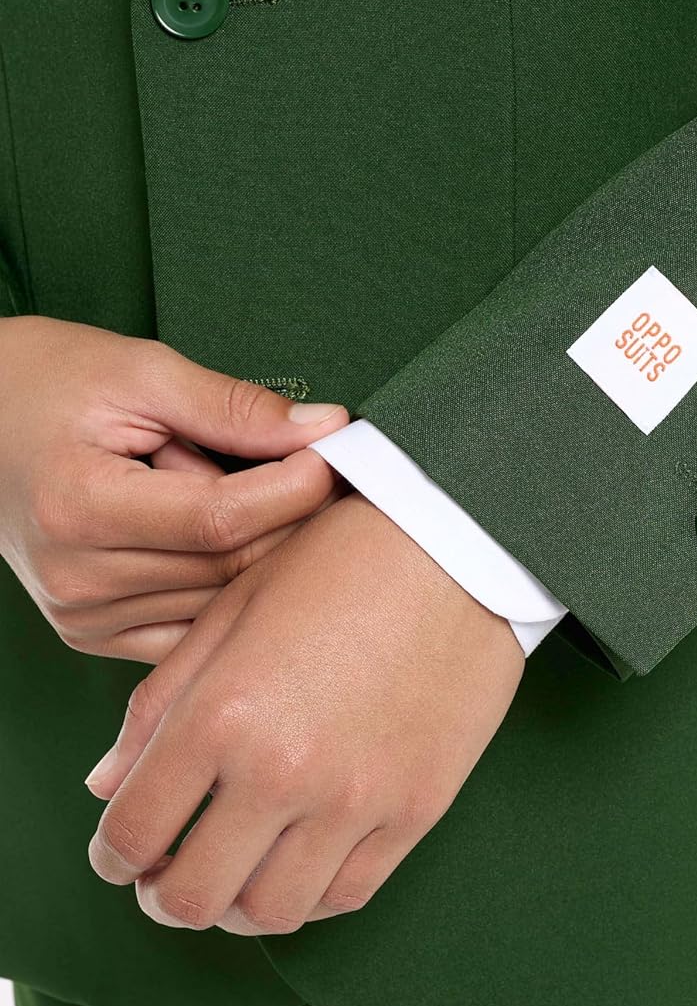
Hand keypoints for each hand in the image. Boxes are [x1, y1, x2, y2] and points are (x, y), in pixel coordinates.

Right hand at [0, 316, 349, 661]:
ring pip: (222, 599)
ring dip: (256, 550)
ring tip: (231, 490)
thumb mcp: (139, 371)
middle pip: (228, 563)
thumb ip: (232, 407)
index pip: (219, 519)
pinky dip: (227, 587)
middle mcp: (77, 578)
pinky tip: (230, 541)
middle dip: (288, 518)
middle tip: (318, 471)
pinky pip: (196, 627)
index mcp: (78, 508)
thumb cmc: (50, 382)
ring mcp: (84, 616)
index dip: (294, 488)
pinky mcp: (94, 635)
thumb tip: (325, 430)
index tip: (337, 457)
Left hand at [84, 494, 524, 932]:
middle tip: (163, 878)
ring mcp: (356, 801)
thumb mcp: (230, 612)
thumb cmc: (336, 562)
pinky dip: (308, 895)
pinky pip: (347, 893)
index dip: (110, 857)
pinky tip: (297, 861)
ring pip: (271, 912)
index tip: (118, 854)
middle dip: (163, 897)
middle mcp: (284, 772)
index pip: (133, 833)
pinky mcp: (416, 810)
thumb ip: (158, 706)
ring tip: (232, 873)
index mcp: (221, 715)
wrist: (459, 544)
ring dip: (234, 906)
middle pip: (193, 899)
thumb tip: (105, 785)